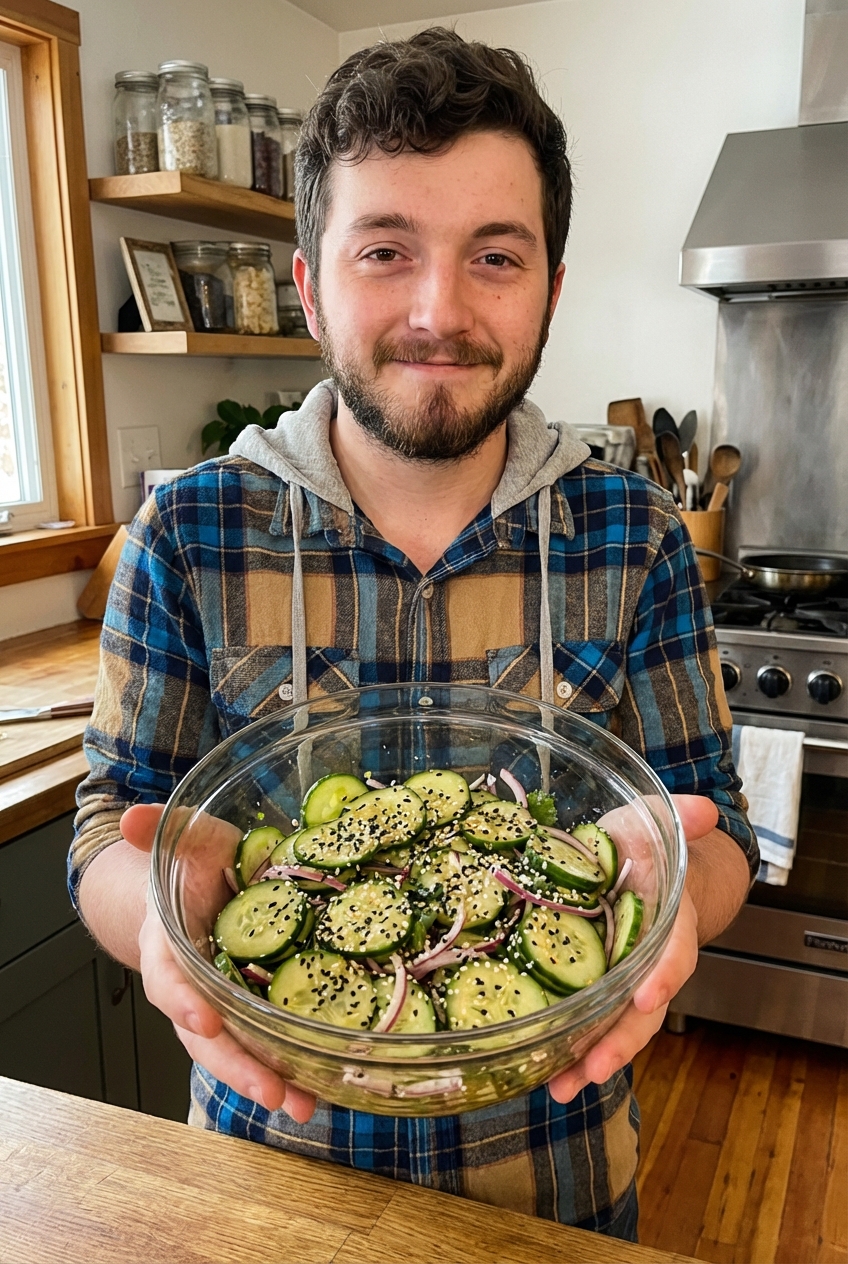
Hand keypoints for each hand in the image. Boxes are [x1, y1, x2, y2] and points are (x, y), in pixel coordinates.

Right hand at [121, 802, 315, 1123]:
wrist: (202, 889)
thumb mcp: (188, 840)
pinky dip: (290, 1068)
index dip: (183, 1001)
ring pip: (238, 1052)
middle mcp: (192, 988)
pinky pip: (267, 1044)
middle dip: (237, 1066)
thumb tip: (132, 813)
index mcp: (169, 947)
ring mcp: (224, 1005)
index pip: (169, 979)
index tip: (205, 1018)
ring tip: (303, 1105)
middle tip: (272, 1090)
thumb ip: (164, 828)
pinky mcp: (256, 1010)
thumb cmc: (195, 866)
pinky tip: (321, 1089)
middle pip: (206, 1037)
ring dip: (269, 1080)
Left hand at [546, 793, 716, 1103]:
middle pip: (641, 1011)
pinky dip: (564, 1046)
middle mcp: (647, 959)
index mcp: (668, 921)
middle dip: (618, 1043)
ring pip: (611, 1028)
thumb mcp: (660, 820)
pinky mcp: (588, 982)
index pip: (674, 952)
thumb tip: (703, 810)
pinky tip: (537, 1070)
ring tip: (556, 1088)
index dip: (663, 975)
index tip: (647, 996)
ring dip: (585, 1060)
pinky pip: (582, 1019)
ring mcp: (618, 977)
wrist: (640, 866)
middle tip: (590, 1071)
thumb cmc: (649, 846)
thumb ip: (680, 815)